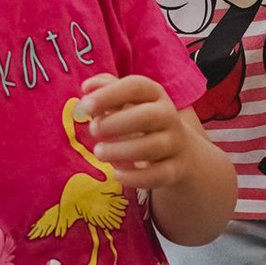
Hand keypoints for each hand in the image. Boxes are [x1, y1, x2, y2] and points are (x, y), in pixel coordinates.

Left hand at [72, 74, 193, 192]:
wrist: (180, 151)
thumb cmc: (142, 121)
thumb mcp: (127, 102)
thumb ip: (106, 91)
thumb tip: (87, 88)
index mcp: (154, 94)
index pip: (136, 86)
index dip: (109, 95)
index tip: (85, 106)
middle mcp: (168, 116)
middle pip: (148, 116)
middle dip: (116, 123)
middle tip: (93, 130)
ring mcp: (174, 143)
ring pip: (153, 146)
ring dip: (121, 150)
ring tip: (99, 152)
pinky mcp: (174, 170)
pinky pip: (159, 174)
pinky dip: (136, 177)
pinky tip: (117, 175)